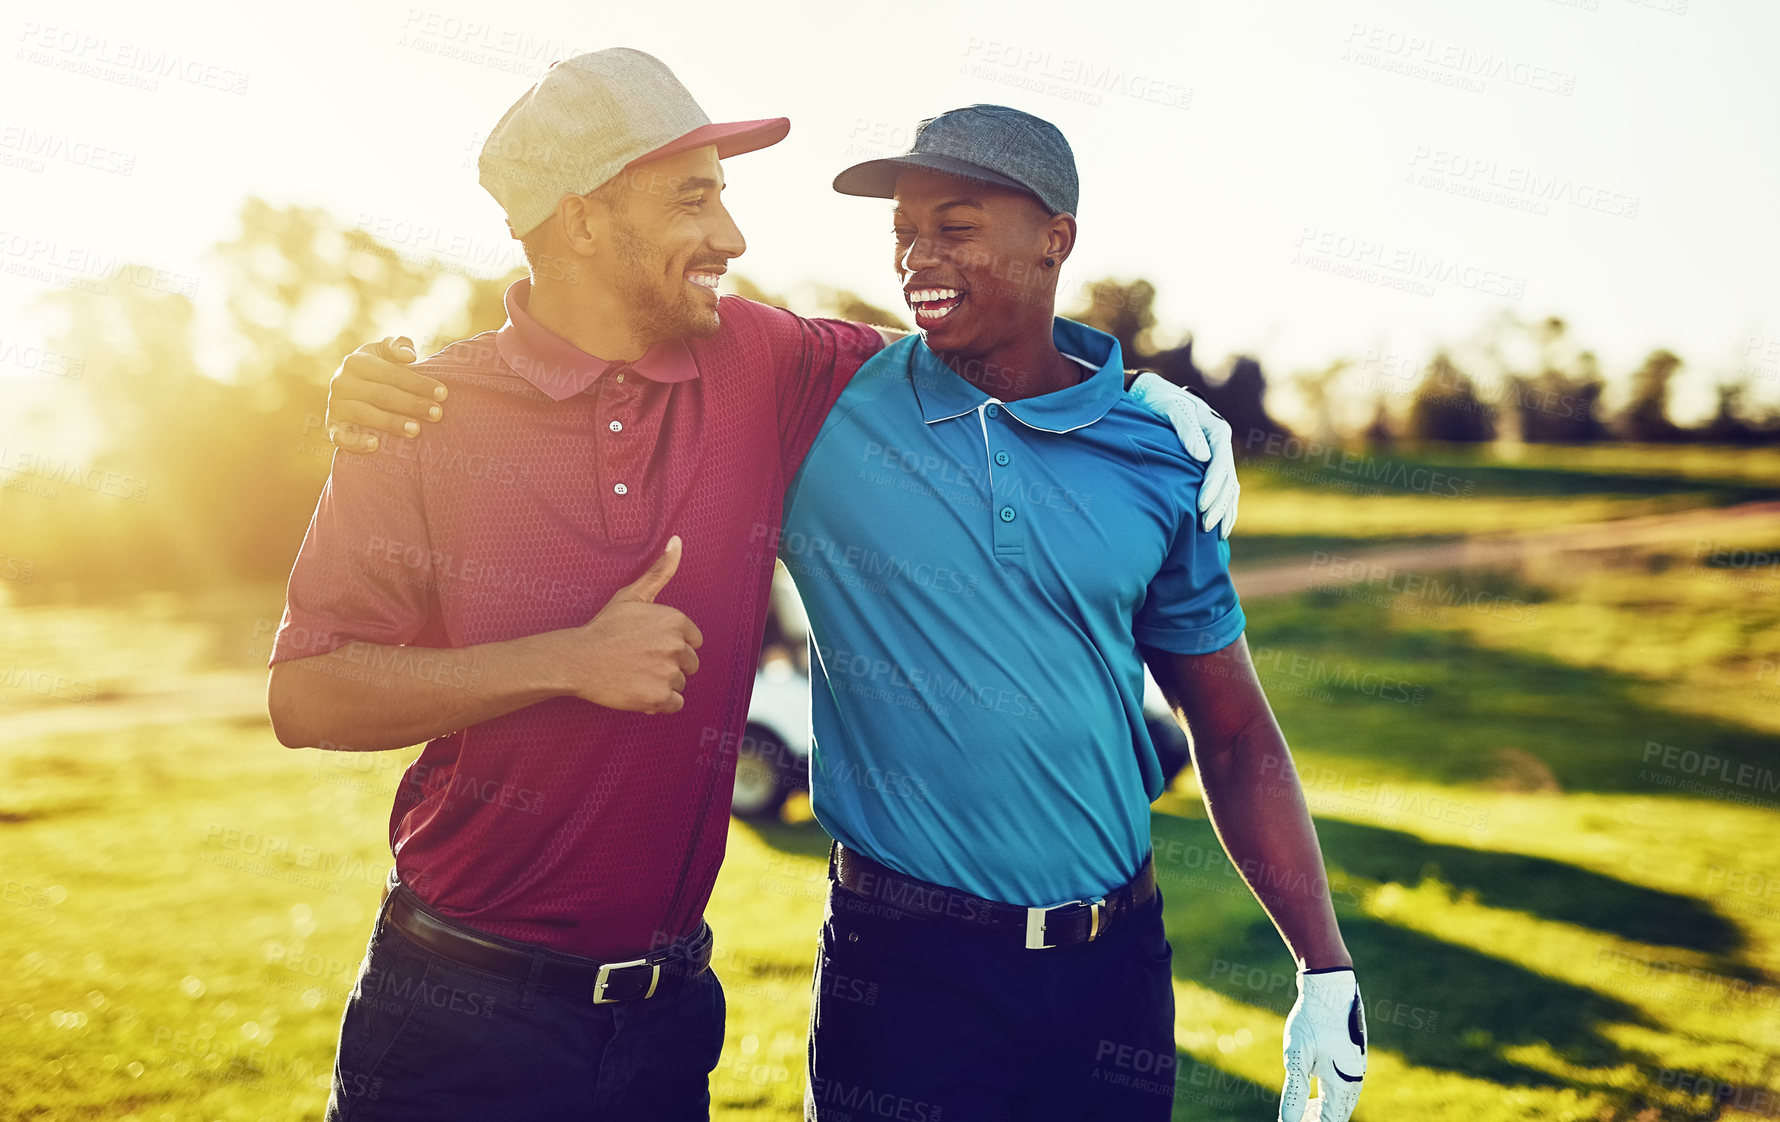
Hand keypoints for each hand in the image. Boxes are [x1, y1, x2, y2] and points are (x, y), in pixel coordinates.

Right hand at [326, 336, 447, 452]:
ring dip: (391, 423)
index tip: (443, 393)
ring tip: (416, 430)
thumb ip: (397, 346)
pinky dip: (357, 442)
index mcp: (355, 361)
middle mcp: (341, 383)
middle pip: (382, 394)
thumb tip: (409, 356)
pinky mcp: (333, 429)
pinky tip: (376, 445)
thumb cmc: (376, 373)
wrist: (350, 394)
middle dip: (412, 404)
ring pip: (365, 414)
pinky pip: (342, 438)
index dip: (418, 383)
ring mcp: (335, 406)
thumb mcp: (383, 354)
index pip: (391, 373)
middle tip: (436, 413)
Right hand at [558, 537, 703, 713]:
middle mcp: (677, 646)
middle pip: (690, 664)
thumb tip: (678, 541)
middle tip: (640, 662)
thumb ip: (660, 571)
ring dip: (662, 684)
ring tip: (636, 675)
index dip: (673, 646)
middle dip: (669, 666)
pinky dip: (660, 703)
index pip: (694, 642)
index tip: (650, 646)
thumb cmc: (604, 627)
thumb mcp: (632, 595)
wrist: (579, 659)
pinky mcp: (659, 697)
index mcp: (676, 621)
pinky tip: (640, 691)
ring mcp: (669, 672)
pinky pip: (675, 705)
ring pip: (680, 684)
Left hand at [1126, 371, 1238, 539]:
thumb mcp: (1170, 408)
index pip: (1220, 465)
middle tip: (1205, 527)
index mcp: (1217, 430)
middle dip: (1219, 506)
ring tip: (1215, 533)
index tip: (1200, 507)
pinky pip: (1223, 489)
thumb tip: (1202, 457)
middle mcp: (1221, 444)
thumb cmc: (1158, 400)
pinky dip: (1223, 507)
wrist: (1149, 393)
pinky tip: (1219, 526)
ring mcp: (1217, 454)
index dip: (1212, 488)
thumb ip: (1186, 430)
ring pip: (1229, 488)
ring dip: (1224, 511)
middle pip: (1227, 481)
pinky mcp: (1208, 463)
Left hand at [1279, 967, 1365, 1121]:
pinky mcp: (1353, 1058)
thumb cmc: (1311, 1021)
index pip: (1329, 1121)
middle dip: (1316, 1118)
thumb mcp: (1297, 1057)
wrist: (1329, 987)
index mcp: (1343, 1084)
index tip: (1292, 1121)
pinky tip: (1313, 1086)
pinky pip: (1343, 1085)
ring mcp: (1356, 1068)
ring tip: (1302, 1107)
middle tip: (1295, 1117)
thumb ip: (1294, 1092)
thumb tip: (1288, 1121)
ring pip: (1341, 1100)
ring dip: (1322, 1106)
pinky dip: (1328, 1093)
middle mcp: (1355, 1079)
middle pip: (1337, 1113)